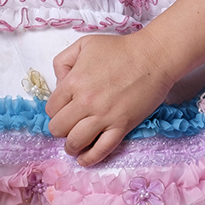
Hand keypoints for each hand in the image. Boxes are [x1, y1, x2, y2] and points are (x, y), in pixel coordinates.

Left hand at [47, 30, 173, 162]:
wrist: (153, 57)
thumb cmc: (119, 49)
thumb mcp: (84, 44)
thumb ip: (63, 61)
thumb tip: (59, 83)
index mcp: (74, 81)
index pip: (51, 108)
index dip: (56, 110)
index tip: (63, 109)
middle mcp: (85, 102)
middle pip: (58, 128)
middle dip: (60, 128)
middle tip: (69, 124)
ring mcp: (103, 116)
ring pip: (75, 142)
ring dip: (71, 145)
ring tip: (74, 143)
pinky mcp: (121, 126)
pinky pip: (101, 150)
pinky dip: (89, 158)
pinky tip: (83, 159)